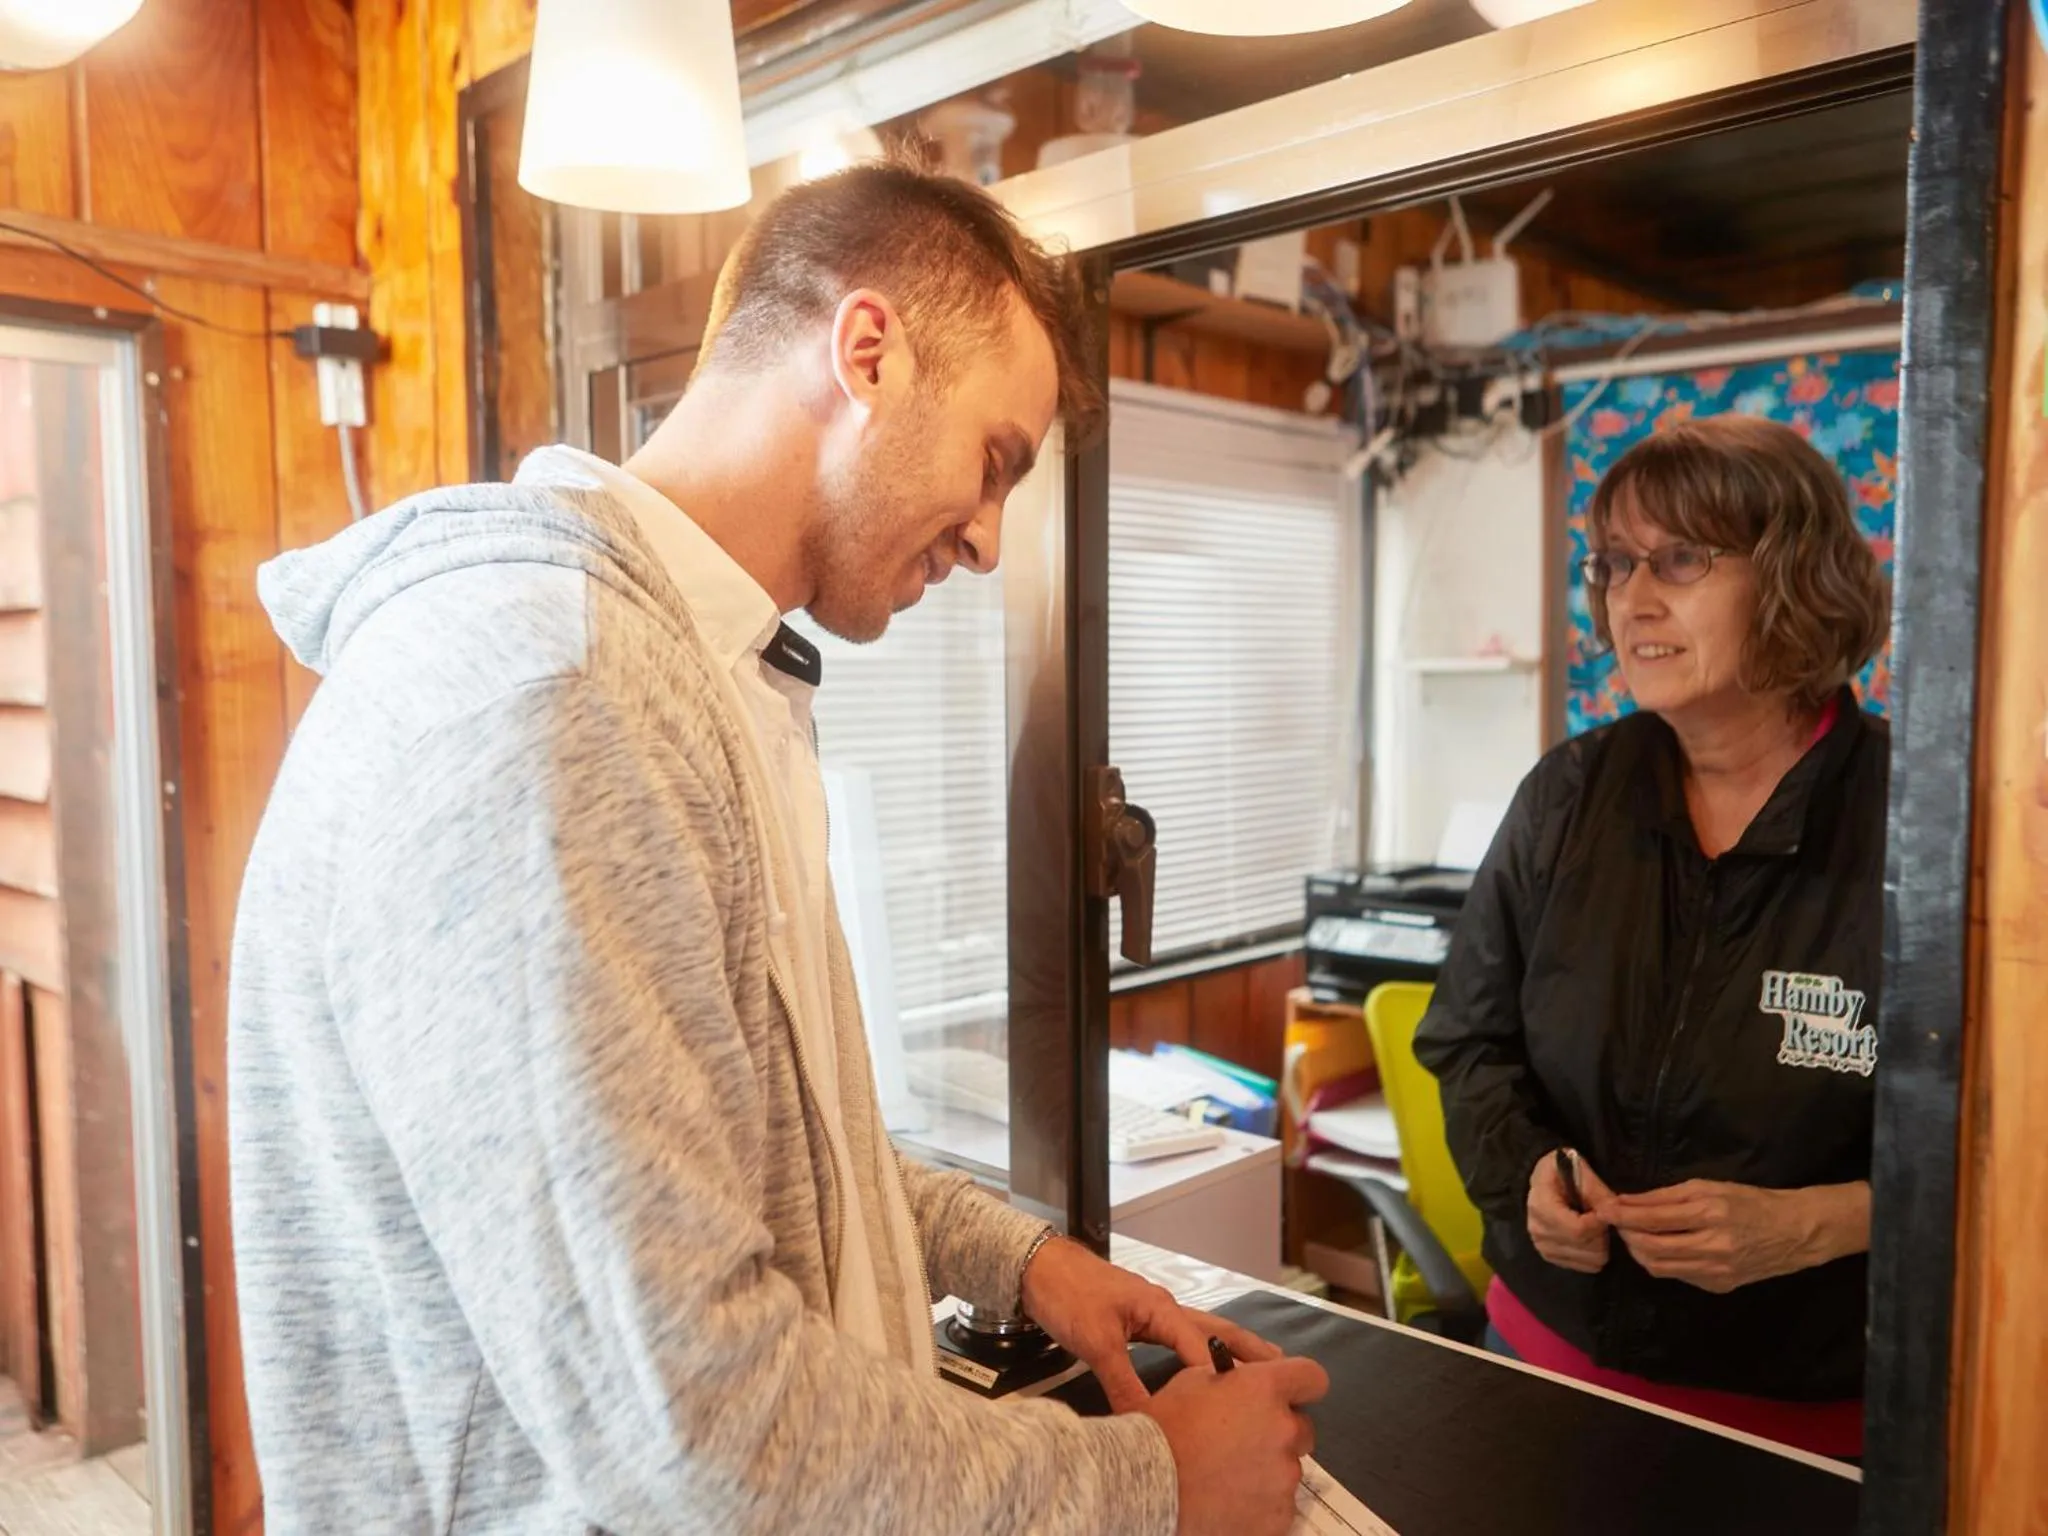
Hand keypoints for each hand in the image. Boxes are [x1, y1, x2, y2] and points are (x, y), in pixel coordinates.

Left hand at [1020, 1237, 1281, 1411]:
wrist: (1038, 1269)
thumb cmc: (1067, 1293)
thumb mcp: (1095, 1341)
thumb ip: (1122, 1381)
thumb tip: (1145, 1420)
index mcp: (1160, 1308)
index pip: (1201, 1347)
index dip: (1221, 1375)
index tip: (1242, 1401)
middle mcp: (1163, 1308)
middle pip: (1215, 1330)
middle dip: (1247, 1349)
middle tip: (1281, 1368)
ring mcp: (1152, 1311)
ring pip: (1199, 1333)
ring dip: (1226, 1349)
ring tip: (1253, 1369)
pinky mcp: (1138, 1318)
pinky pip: (1179, 1337)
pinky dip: (1198, 1352)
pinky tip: (1201, 1366)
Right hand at [1143, 1356, 1328, 1535]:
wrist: (1148, 1484)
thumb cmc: (1164, 1429)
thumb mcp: (1193, 1381)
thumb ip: (1231, 1380)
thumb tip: (1245, 1385)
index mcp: (1265, 1390)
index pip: (1312, 1378)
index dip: (1301, 1386)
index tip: (1288, 1396)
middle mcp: (1284, 1430)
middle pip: (1303, 1429)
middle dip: (1280, 1433)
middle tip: (1246, 1442)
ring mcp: (1284, 1477)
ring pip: (1288, 1469)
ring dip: (1267, 1470)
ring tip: (1228, 1477)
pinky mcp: (1279, 1516)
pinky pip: (1279, 1505)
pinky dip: (1261, 1504)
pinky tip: (1230, 1500)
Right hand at [1527, 1149, 1615, 1272]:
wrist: (1546, 1180)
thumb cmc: (1563, 1172)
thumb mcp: (1580, 1171)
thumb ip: (1598, 1193)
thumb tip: (1615, 1214)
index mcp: (1541, 1206)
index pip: (1577, 1230)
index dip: (1600, 1224)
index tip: (1607, 1212)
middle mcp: (1537, 1230)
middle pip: (1585, 1246)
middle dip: (1602, 1233)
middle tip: (1600, 1217)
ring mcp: (1542, 1246)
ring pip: (1588, 1260)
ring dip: (1599, 1244)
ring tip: (1594, 1226)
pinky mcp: (1550, 1257)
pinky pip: (1584, 1267)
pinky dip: (1593, 1254)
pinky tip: (1589, 1237)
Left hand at [1609, 1180, 1870, 1293]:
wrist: (1796, 1232)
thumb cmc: (1751, 1201)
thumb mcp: (1709, 1186)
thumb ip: (1666, 1196)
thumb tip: (1627, 1201)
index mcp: (1710, 1214)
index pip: (1652, 1219)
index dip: (1622, 1216)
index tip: (1604, 1209)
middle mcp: (1712, 1246)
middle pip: (1650, 1248)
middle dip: (1626, 1236)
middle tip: (1615, 1223)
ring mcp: (1717, 1271)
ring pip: (1660, 1267)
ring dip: (1639, 1252)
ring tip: (1633, 1235)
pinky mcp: (1719, 1286)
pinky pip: (1678, 1275)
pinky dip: (1661, 1262)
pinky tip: (1659, 1248)